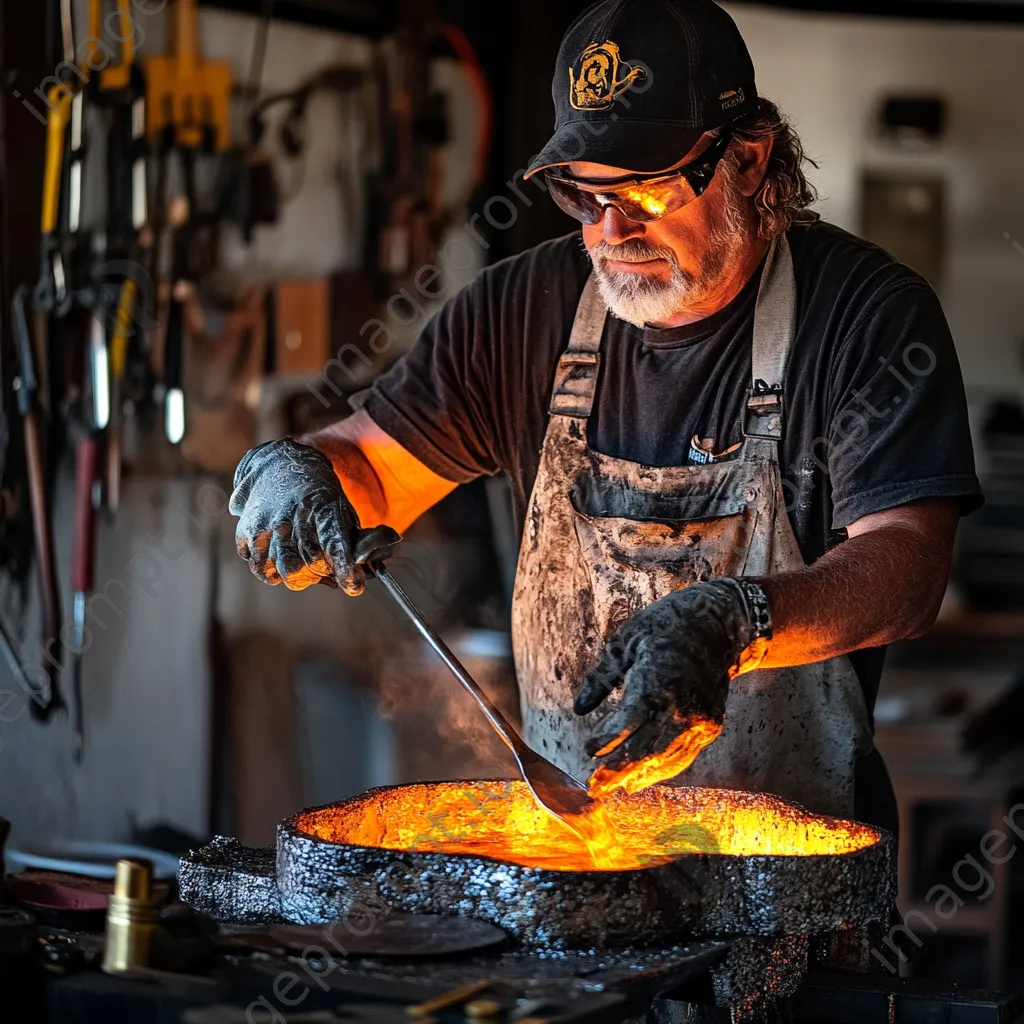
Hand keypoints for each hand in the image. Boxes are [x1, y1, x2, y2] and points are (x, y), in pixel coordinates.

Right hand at [229, 438, 365, 593]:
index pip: (335, 543)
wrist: (281, 464)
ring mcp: (266, 526)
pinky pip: (261, 568)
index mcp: (322, 506)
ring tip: (305, 560)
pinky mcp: (246, 533)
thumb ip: (354, 541)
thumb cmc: (318, 494)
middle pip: (310, 565)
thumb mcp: (343, 509)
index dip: (344, 568)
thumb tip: (368, 570)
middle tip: (328, 568)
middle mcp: (292, 516)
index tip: (354, 586)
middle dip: (324, 574)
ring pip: (284, 572)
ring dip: (299, 575)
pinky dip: (273, 570)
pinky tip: (282, 554)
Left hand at [573, 579, 768, 796]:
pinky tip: (640, 778)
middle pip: (645, 749)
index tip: (588, 750)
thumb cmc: (668, 624)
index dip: (607, 740)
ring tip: (612, 789)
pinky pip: (682, 756)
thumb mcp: (627, 639)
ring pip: (664, 758)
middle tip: (593, 788)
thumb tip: (579, 707)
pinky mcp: (710, 726)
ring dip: (637, 776)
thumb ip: (603, 676)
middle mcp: (682, 705)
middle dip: (617, 771)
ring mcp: (700, 719)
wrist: (722, 625)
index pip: (629, 721)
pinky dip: (660, 769)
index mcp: (658, 678)